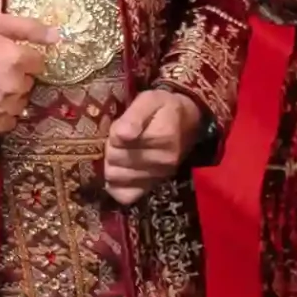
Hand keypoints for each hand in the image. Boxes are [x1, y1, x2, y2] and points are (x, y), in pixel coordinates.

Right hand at [0, 12, 59, 133]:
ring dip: (10, 97)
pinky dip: (1, 115)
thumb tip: (58, 36)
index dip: (24, 59)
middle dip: (18, 77)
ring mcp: (2, 107)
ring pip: (20, 104)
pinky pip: (7, 123)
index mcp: (18, 59)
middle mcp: (14, 86)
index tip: (7, 56)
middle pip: (29, 84)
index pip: (38, 64)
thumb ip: (28, 28)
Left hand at [103, 87, 203, 206]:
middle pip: (115, 161)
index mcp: (162, 137)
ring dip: (112, 165)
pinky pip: (125, 195)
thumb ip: (135, 115)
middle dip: (110, 149)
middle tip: (118, 141)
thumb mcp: (150, 100)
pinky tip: (120, 173)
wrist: (186, 122)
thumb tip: (121, 135)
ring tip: (122, 153)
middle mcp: (163, 161)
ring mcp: (159, 177)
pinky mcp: (153, 187)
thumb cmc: (164, 109)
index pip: (118, 142)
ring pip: (116, 177)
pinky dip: (117, 185)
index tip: (121, 128)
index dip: (113, 134)